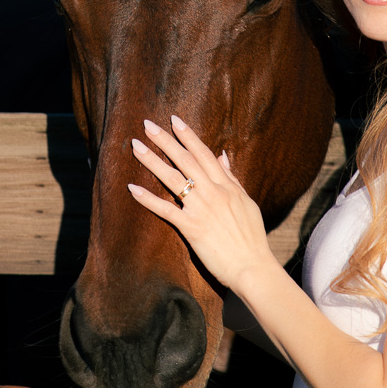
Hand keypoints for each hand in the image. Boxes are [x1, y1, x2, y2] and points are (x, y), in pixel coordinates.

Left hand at [127, 115, 278, 293]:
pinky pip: (166, 210)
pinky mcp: (192, 228)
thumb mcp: (246, 203)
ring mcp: (202, 209)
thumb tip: (221, 156)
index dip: (188, 136)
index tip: (174, 120)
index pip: (204, 154)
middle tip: (147, 124)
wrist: (253, 267)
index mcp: (227, 186)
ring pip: (173, 179)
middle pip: (185, 160)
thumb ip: (232, 179)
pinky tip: (133, 188)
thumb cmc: (252, 238)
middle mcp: (214, 193)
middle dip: (165, 141)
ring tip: (136, 146)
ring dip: (152, 161)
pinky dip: (148, 199)